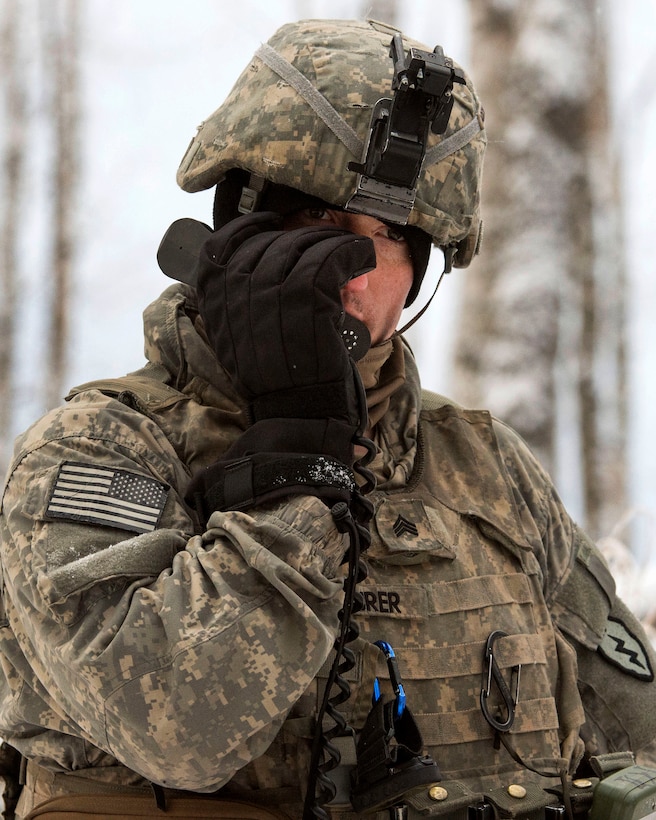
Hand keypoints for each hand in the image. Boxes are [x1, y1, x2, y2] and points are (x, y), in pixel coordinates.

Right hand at [196, 210, 373, 416]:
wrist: (297, 411)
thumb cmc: (275, 378)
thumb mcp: (235, 338)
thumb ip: (235, 301)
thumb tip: (262, 262)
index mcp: (213, 299)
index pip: (222, 243)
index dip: (250, 228)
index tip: (273, 224)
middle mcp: (235, 289)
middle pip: (272, 240)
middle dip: (304, 240)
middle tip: (326, 254)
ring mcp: (270, 290)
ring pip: (305, 243)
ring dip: (333, 245)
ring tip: (350, 259)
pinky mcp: (306, 295)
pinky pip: (333, 256)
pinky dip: (354, 254)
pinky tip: (362, 262)